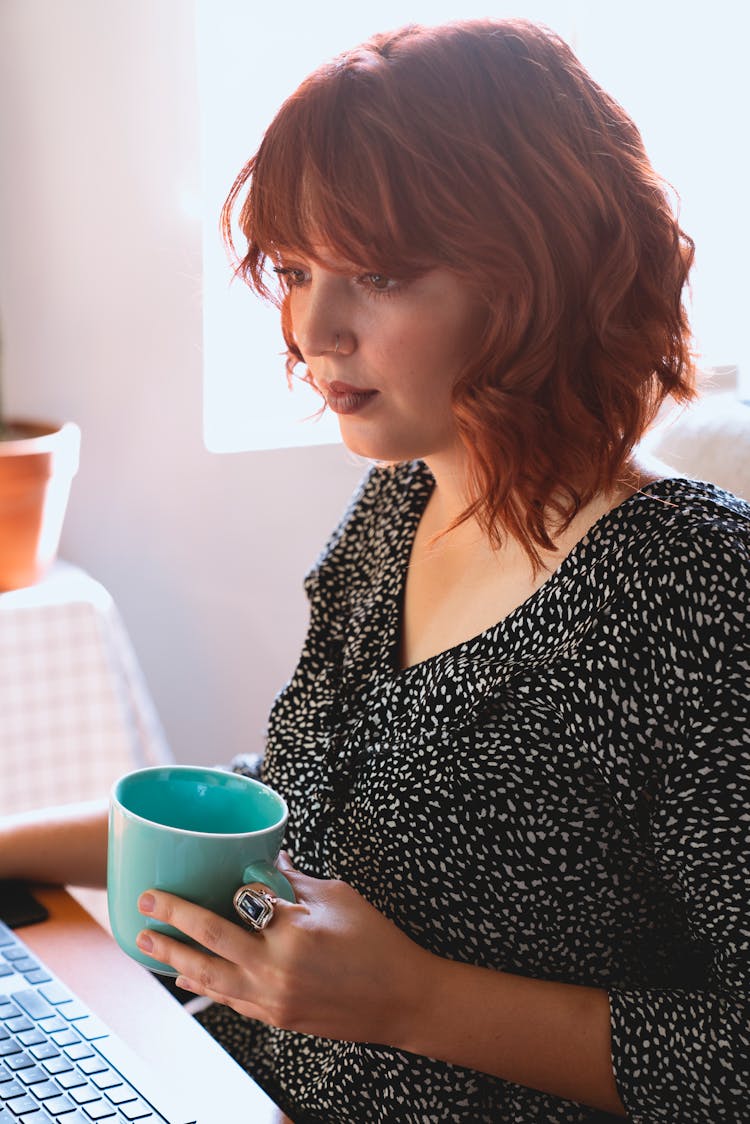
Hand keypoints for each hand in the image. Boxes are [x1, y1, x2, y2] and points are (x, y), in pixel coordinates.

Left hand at [135, 852, 433, 1046]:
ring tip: (147, 945)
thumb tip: (267, 860)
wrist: (402, 999)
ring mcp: (274, 998)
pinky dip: (205, 986)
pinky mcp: (278, 1017)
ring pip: (211, 977)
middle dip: (173, 920)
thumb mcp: (338, 897)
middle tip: (144, 905)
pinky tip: (186, 976)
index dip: (209, 890)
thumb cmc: (377, 942)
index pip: (239, 904)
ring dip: (175, 958)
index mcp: (293, 932)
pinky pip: (231, 1000)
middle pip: (211, 940)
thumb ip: (296, 881)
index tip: (179, 878)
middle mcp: (276, 969)